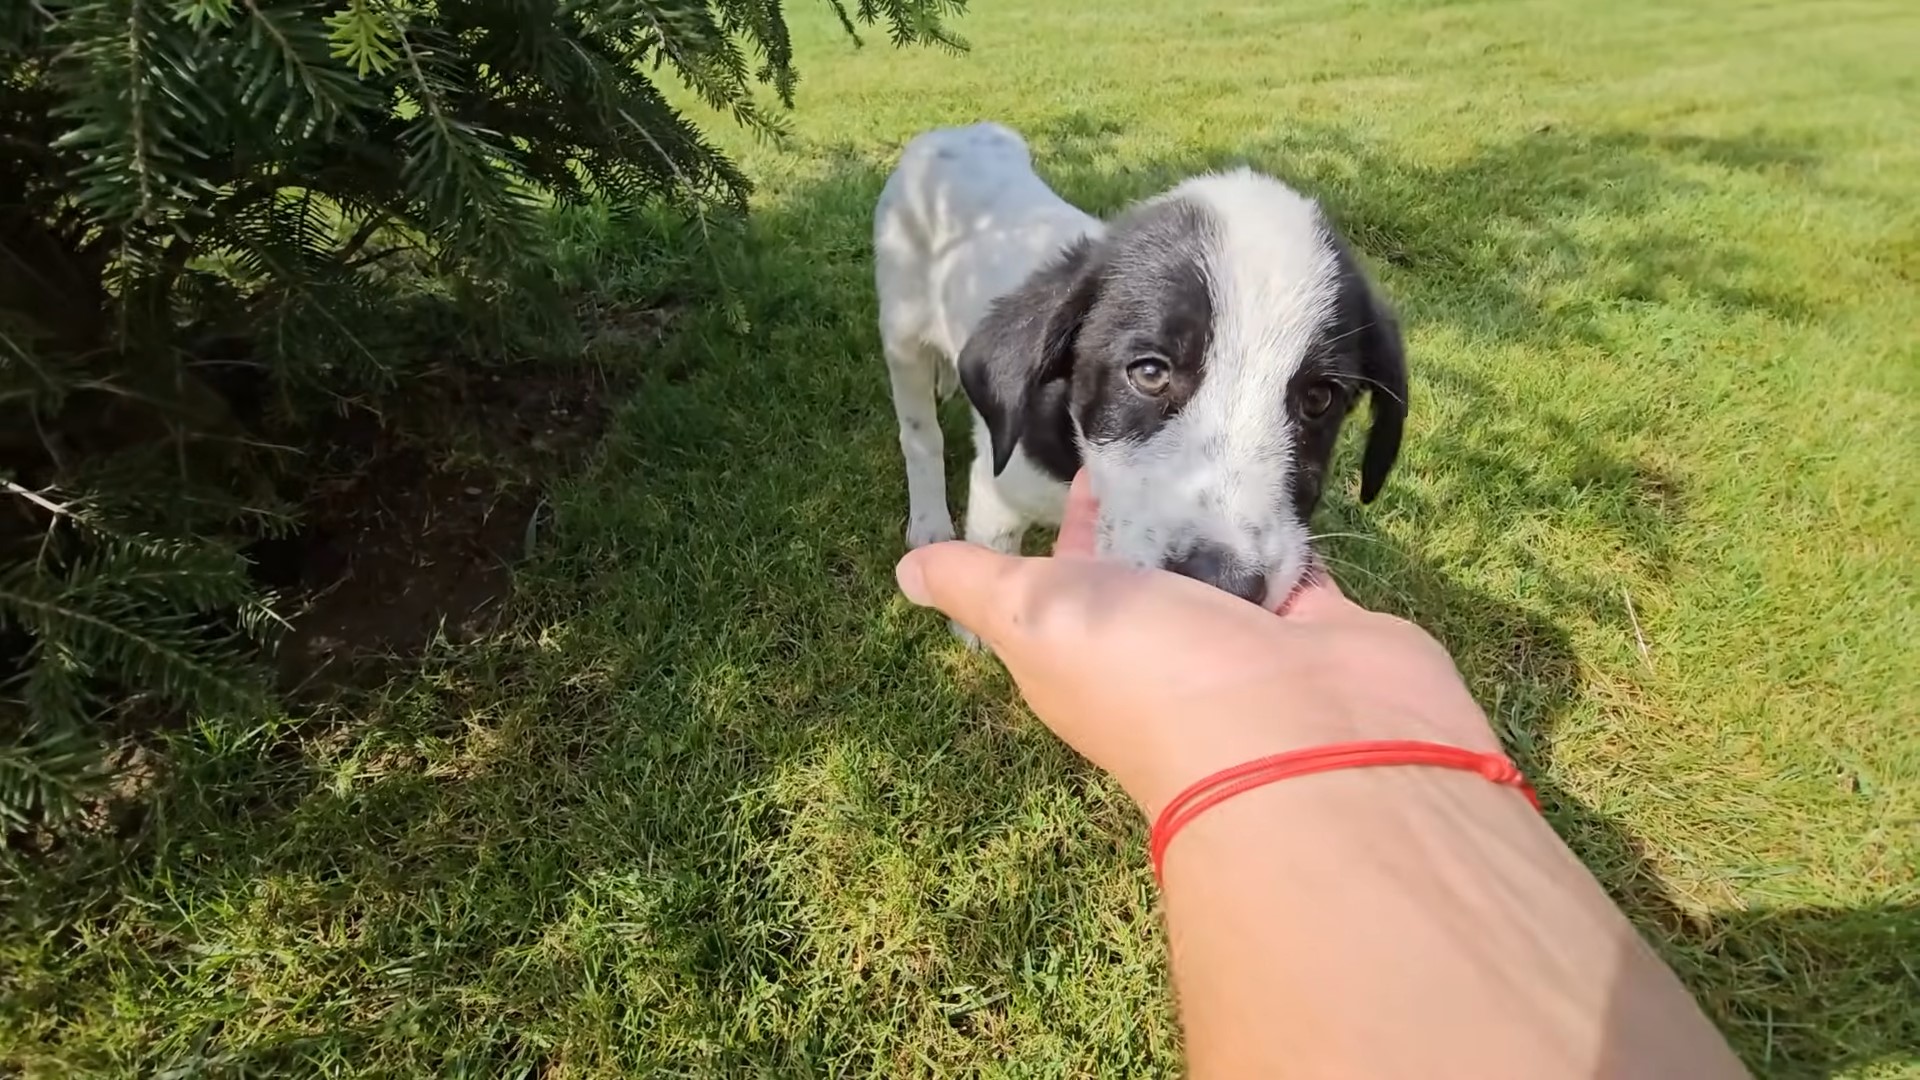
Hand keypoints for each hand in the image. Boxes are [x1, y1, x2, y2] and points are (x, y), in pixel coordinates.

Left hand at [894, 471, 1501, 815]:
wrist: (1301, 735)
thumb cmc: (1152, 674)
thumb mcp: (1037, 616)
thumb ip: (976, 586)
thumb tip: (907, 572)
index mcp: (1086, 656)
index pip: (1071, 578)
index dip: (1071, 524)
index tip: (1088, 454)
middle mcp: (1165, 653)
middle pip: (1153, 567)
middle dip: (1152, 505)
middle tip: (1161, 417)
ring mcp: (1247, 643)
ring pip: (1225, 562)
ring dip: (1219, 511)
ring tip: (1216, 421)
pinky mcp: (1320, 627)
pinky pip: (1297, 563)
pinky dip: (1288, 528)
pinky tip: (1279, 464)